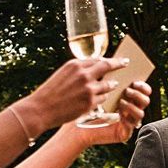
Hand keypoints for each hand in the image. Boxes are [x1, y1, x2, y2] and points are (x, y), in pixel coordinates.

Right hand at [16, 57, 130, 134]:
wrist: (41, 109)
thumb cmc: (50, 92)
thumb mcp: (62, 75)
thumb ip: (78, 71)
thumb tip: (92, 70)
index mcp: (75, 65)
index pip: (97, 59)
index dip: (107, 60)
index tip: (115, 59)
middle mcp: (83, 74)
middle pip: (108, 66)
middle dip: (119, 64)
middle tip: (126, 63)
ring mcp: (88, 89)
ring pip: (108, 85)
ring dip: (111, 85)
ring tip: (114, 85)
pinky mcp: (90, 102)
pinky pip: (103, 99)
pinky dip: (103, 98)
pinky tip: (102, 99)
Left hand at [70, 81, 151, 146]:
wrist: (78, 127)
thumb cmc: (88, 108)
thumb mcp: (99, 91)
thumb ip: (109, 81)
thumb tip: (115, 65)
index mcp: (128, 99)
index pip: (143, 91)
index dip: (143, 85)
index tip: (135, 80)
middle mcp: (131, 110)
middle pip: (145, 100)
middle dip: (138, 94)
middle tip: (127, 90)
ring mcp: (129, 122)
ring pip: (141, 112)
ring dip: (132, 105)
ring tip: (121, 101)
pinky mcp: (125, 132)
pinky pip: (133, 123)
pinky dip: (128, 116)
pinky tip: (119, 112)